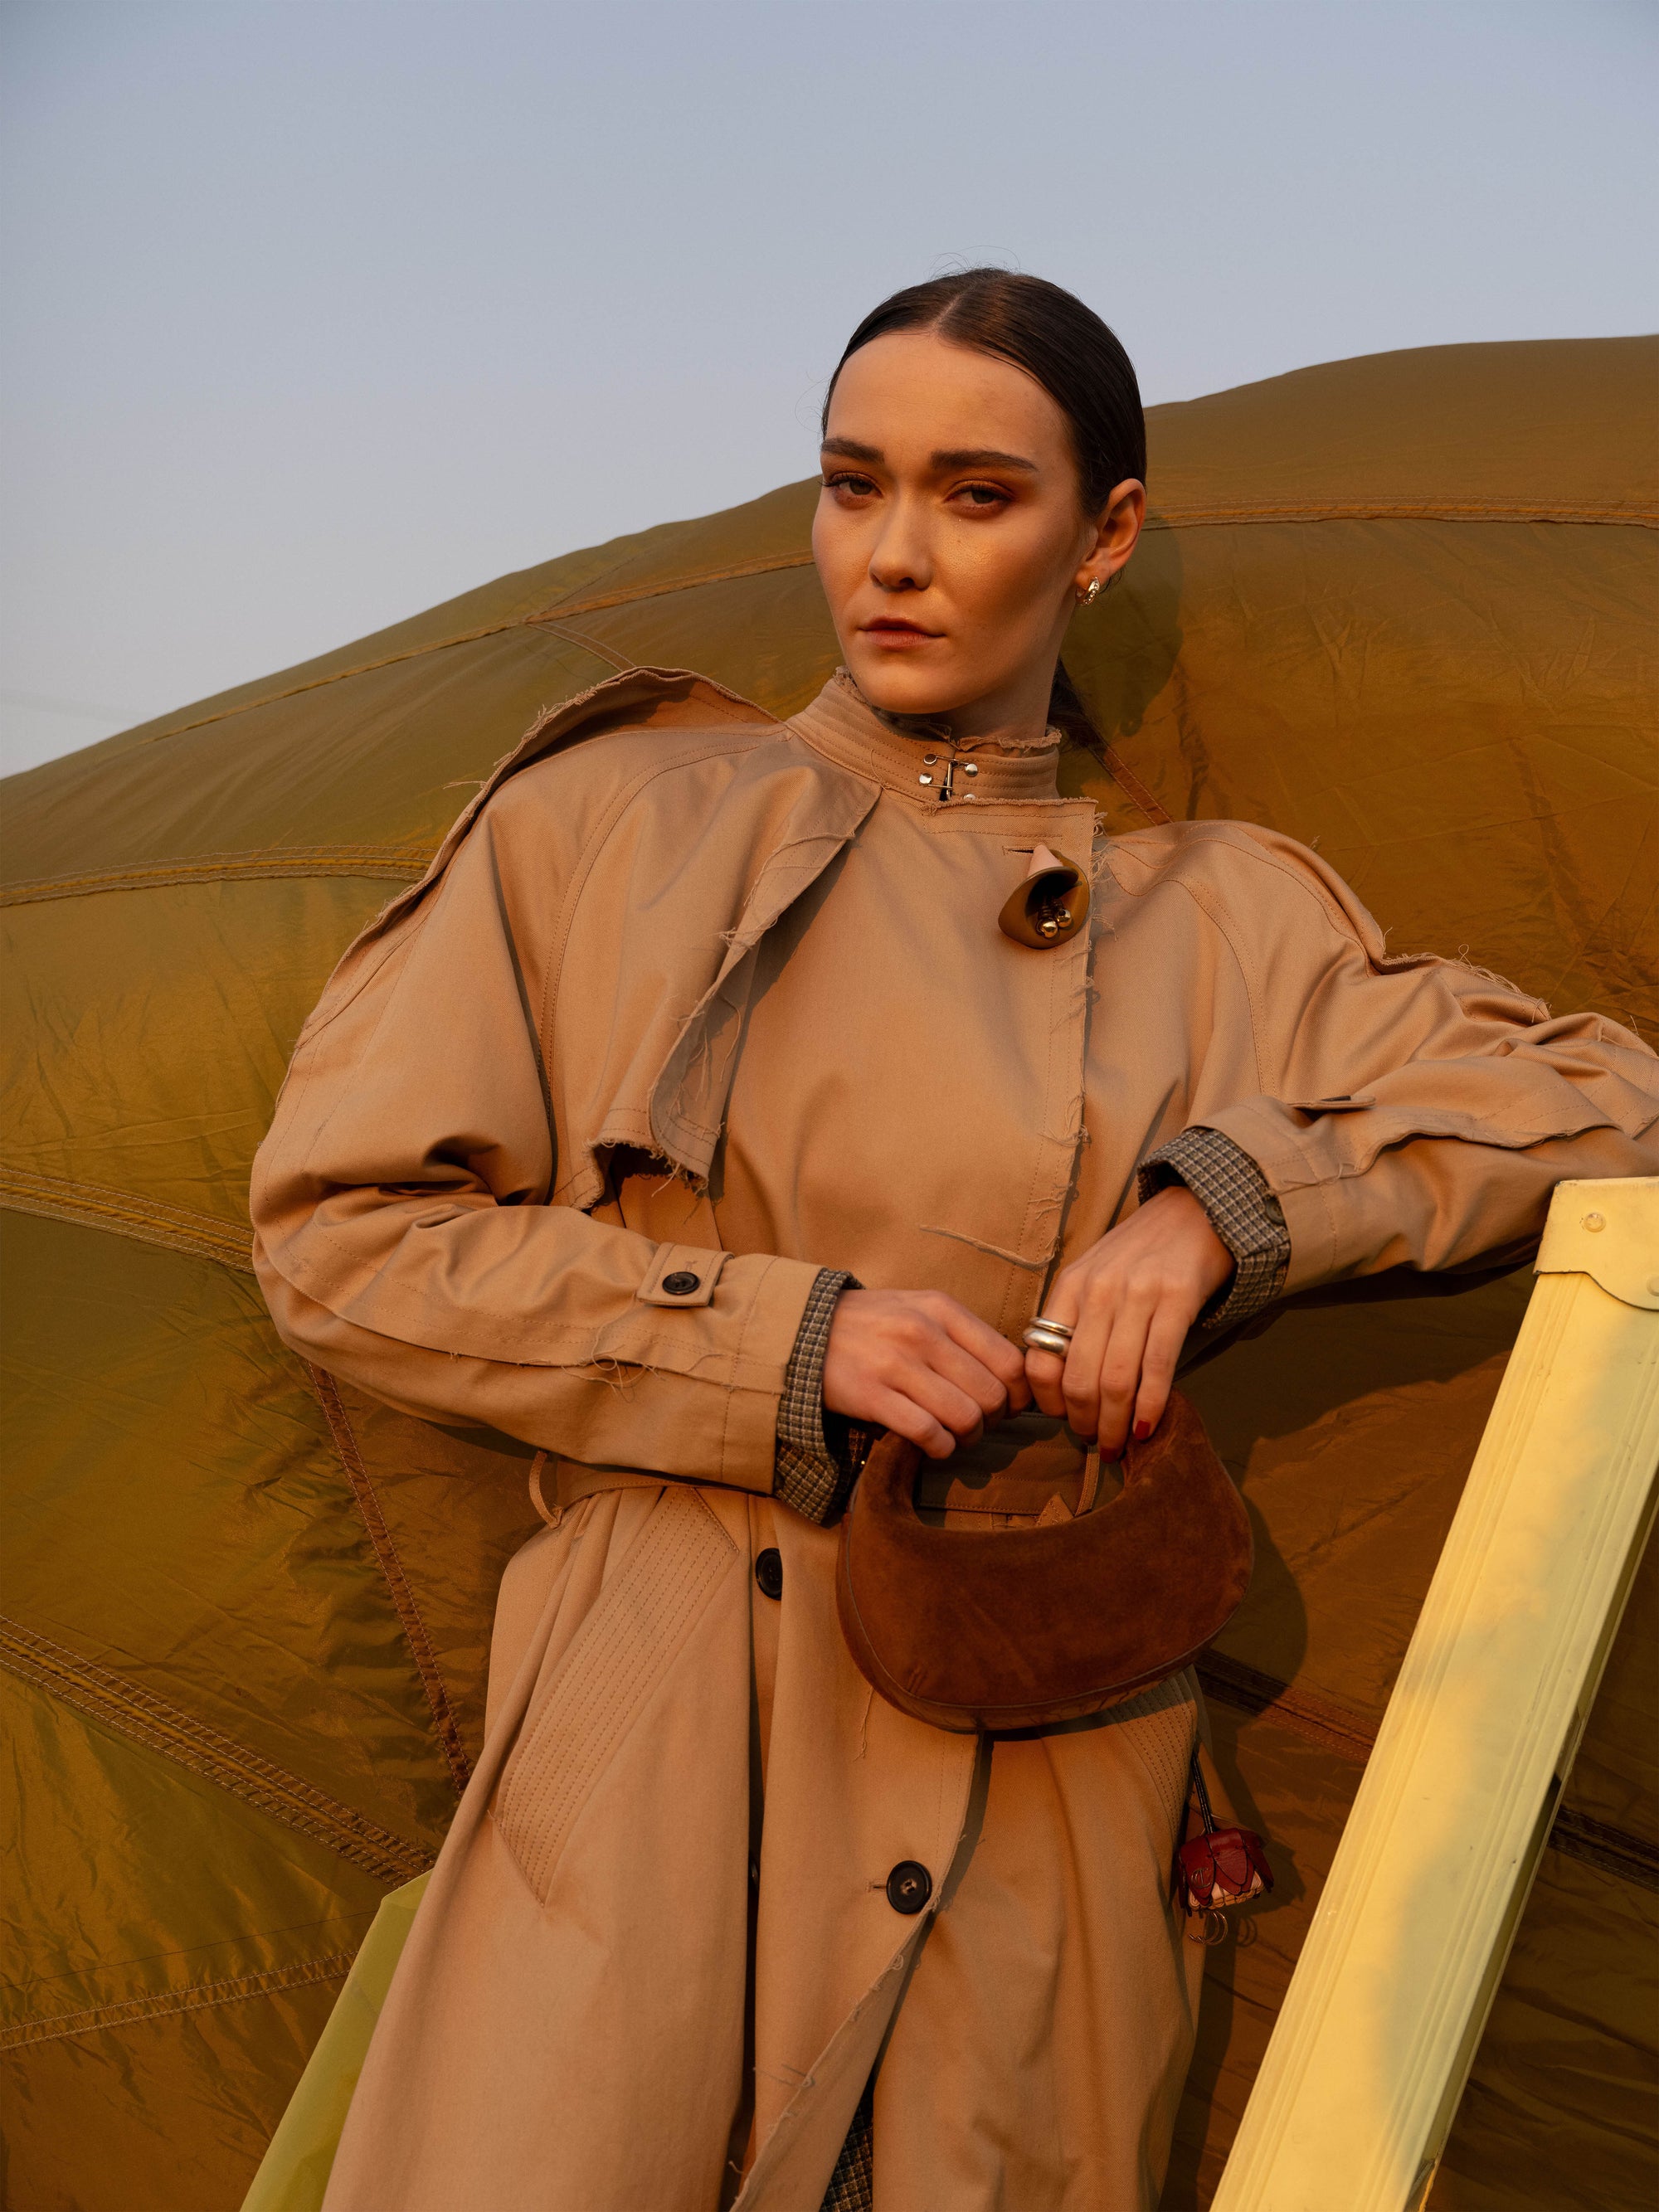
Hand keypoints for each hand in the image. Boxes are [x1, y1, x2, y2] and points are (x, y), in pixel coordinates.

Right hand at [822, 1288, 1032, 1458]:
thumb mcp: (920, 1309)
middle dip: (993, 1420)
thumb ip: (963, 1336)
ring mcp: (895, 1364)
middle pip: (991, 1395)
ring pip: (964, 1417)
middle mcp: (922, 1333)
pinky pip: (927, 1434)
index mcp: (942, 1309)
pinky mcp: (871, 1396)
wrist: (805, 1328)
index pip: (1009, 1361)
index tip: (1009, 1406)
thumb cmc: (873, 1324)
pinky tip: (933, 1445)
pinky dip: (939, 1448)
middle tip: (978, 1424)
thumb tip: (1013, 1380)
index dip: (1018, 1394)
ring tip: (956, 1436)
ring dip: (967, 1437)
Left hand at [1024, 1186, 1232, 1453]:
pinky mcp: (1178, 1299)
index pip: (1040, 1356)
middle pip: (1080, 1377)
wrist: (1197, 1210)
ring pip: (1116, 1378)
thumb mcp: (1096, 1275)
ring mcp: (1138, 1293)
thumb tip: (1067, 1386)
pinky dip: (1151, 1405)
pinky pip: (1158, 1366)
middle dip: (1084, 1422)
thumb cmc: (1142, 1252)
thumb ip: (1079, 1320)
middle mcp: (1098, 1289)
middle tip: (1095, 1443)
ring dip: (1116, 1423)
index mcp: (1070, 1285)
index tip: (1063, 1420)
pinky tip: (1148, 1428)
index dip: (1049, 1400)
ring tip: (1118, 1445)